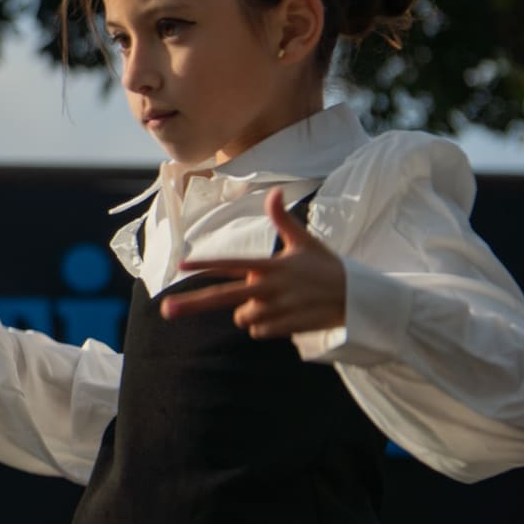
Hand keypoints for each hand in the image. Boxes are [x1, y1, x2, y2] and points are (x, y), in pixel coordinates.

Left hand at [164, 188, 346, 338]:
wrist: (357, 299)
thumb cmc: (327, 267)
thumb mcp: (305, 242)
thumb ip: (282, 220)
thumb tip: (275, 191)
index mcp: (270, 265)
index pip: (231, 264)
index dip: (204, 264)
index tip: (180, 267)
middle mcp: (268, 288)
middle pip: (223, 298)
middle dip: (192, 304)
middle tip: (166, 310)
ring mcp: (274, 310)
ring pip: (242, 317)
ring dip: (252, 313)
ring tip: (279, 302)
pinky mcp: (282, 328)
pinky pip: (258, 331)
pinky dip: (266, 326)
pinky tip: (287, 315)